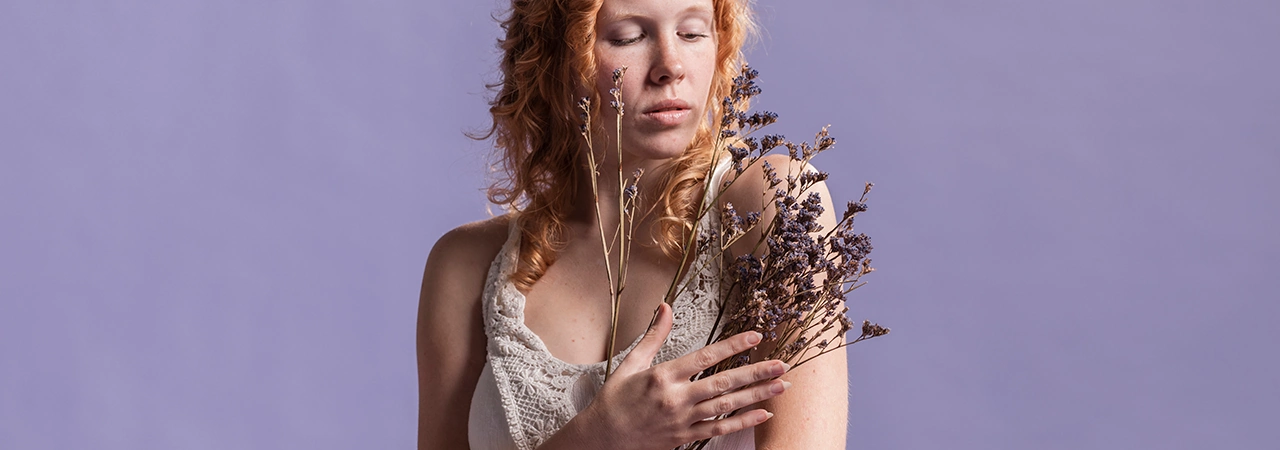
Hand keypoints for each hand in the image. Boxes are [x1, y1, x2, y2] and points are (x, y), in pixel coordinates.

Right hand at [562, 303, 790, 449]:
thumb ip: (654, 335)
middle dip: (756, 373)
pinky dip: (743, 422)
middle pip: (724, 382)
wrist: (601, 439)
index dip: (733, 346)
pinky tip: (763, 413)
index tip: (756, 336)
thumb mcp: (631, 363)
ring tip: (781, 386)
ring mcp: (683, 420)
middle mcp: (676, 398)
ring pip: (727, 406)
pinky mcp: (685, 437)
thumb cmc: (615, 400)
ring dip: (757, 395)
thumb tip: (665, 306)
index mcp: (663, 376)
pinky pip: (720, 429)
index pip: (705, 357)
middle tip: (782, 364)